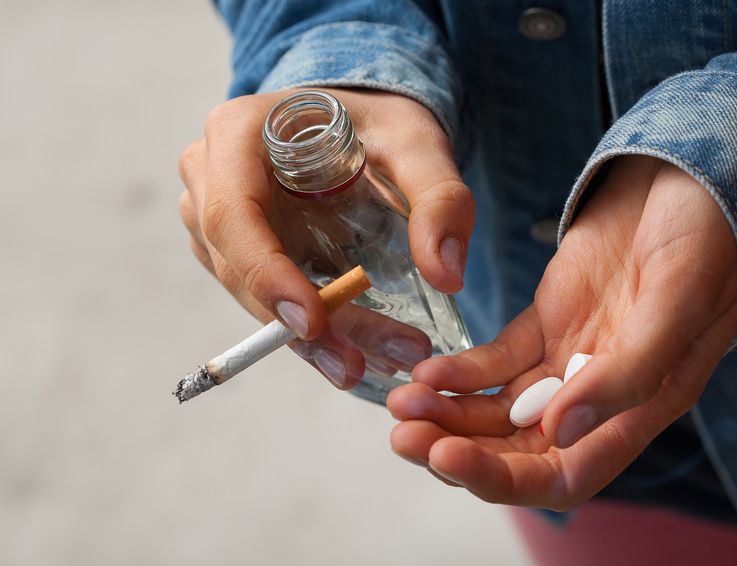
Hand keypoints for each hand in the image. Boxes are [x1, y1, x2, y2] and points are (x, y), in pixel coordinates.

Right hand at [178, 88, 472, 386]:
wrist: (354, 122)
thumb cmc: (379, 123)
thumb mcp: (418, 144)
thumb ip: (440, 199)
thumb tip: (447, 275)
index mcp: (238, 132)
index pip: (234, 215)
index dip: (267, 275)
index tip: (313, 324)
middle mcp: (210, 173)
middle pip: (237, 265)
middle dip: (297, 324)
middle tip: (358, 365)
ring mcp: (212, 212)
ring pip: (245, 291)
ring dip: (305, 338)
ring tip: (371, 362)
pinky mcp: (232, 245)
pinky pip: (259, 294)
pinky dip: (304, 328)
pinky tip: (351, 350)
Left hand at [387, 156, 736, 508]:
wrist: (691, 179)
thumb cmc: (706, 241)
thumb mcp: (677, 302)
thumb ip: (627, 373)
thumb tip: (561, 431)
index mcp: (640, 407)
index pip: (566, 473)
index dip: (504, 478)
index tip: (447, 456)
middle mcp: (599, 394)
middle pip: (519, 450)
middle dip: (459, 449)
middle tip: (403, 437)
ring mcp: (569, 358)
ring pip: (498, 408)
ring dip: (448, 413)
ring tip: (400, 404)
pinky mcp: (547, 322)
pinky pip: (495, 360)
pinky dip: (459, 370)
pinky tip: (426, 371)